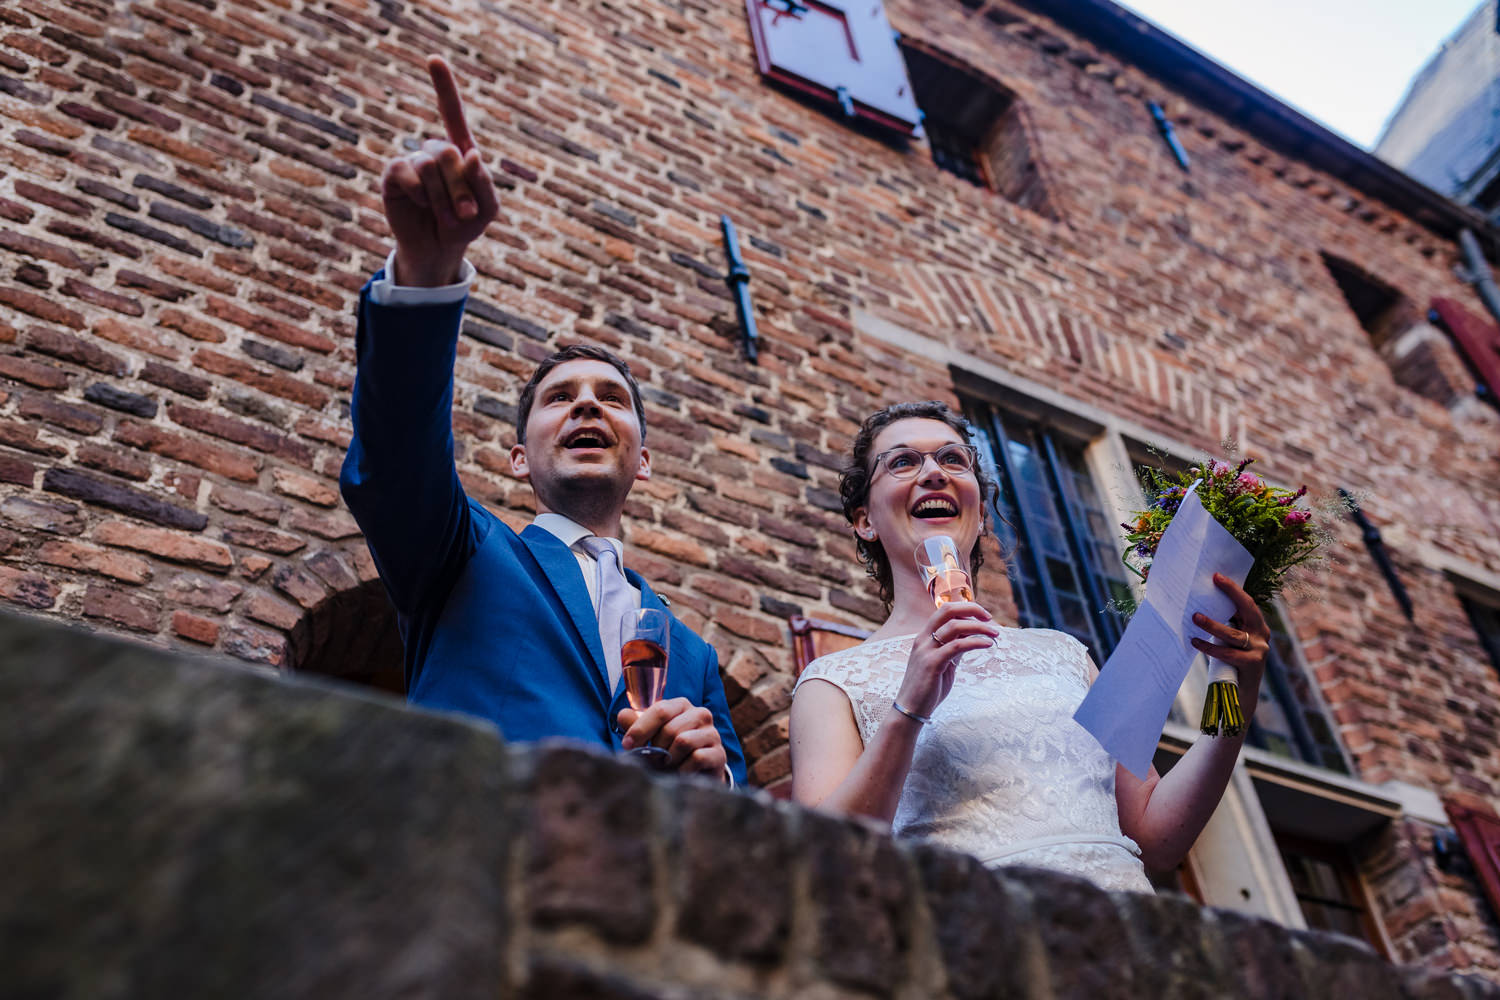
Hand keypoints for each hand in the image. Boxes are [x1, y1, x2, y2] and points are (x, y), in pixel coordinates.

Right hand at [381, 56, 499, 286]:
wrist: (437, 249)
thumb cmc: (465, 225)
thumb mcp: (487, 209)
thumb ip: (485, 183)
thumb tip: (471, 154)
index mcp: (460, 151)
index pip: (452, 113)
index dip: (443, 86)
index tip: (433, 59)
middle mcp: (434, 151)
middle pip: (448, 151)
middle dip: (461, 187)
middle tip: (465, 213)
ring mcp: (413, 162)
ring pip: (430, 164)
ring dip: (443, 197)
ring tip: (448, 217)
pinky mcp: (393, 176)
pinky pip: (407, 172)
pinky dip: (421, 193)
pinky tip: (421, 204)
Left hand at [618, 698, 727, 779]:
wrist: (695, 774)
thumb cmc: (669, 750)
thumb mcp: (650, 736)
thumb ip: (635, 724)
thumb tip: (622, 715)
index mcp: (681, 705)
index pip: (660, 710)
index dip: (641, 728)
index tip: (627, 745)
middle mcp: (700, 714)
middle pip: (670, 728)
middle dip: (656, 749)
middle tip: (653, 760)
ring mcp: (712, 733)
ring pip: (683, 742)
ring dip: (669, 759)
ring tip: (667, 766)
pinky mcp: (719, 754)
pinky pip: (697, 758)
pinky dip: (683, 769)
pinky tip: (680, 773)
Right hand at [896, 601, 999, 717]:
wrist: (910, 709)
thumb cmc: (928, 688)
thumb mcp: (943, 663)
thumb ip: (953, 648)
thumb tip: (971, 638)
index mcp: (925, 636)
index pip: (946, 611)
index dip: (967, 609)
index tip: (985, 617)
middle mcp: (923, 638)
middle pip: (948, 610)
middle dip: (972, 609)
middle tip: (990, 618)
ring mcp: (926, 650)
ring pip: (954, 626)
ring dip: (979, 627)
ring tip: (995, 634)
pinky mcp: (932, 663)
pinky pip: (956, 646)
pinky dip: (975, 642)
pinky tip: (988, 645)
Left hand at [1190, 573, 1269, 688]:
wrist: (1240, 695)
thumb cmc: (1230, 663)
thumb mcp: (1229, 640)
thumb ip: (1224, 625)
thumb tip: (1199, 606)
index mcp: (1257, 625)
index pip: (1247, 602)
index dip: (1233, 589)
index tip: (1216, 576)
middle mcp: (1262, 634)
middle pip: (1247, 610)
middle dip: (1230, 594)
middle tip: (1211, 583)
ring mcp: (1259, 649)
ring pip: (1233, 634)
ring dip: (1212, 624)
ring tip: (1194, 617)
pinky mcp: (1252, 664)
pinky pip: (1228, 653)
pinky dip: (1210, 647)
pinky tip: (1195, 642)